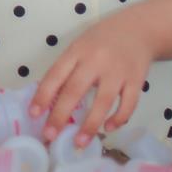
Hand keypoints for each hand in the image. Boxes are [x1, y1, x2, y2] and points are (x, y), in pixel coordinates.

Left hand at [30, 13, 155, 149]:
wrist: (138, 29)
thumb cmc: (102, 40)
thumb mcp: (80, 46)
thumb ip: (68, 68)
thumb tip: (49, 99)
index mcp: (77, 51)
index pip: (55, 74)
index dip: (43, 95)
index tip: (33, 114)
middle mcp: (96, 61)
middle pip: (75, 90)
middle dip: (60, 115)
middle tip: (49, 135)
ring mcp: (118, 71)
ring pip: (103, 102)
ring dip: (90, 125)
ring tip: (79, 142)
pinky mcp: (136, 80)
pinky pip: (128, 104)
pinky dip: (119, 119)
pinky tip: (108, 128)